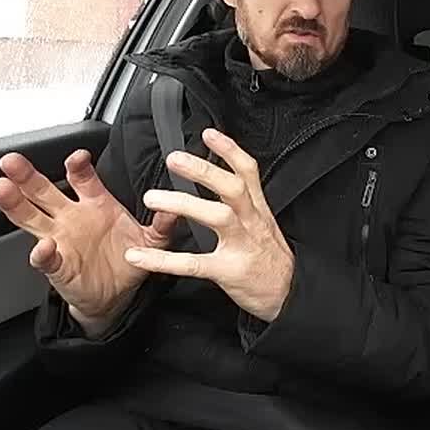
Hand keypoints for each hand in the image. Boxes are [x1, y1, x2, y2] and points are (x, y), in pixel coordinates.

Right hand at [0, 150, 178, 335]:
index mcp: (95, 204)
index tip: (78, 157)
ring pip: (31, 217)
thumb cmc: (128, 260)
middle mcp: (72, 218)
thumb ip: (163, 224)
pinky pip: (46, 259)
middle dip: (27, 176)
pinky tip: (41, 247)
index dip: (77, 165)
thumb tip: (175, 208)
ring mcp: (60, 240)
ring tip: (1, 189)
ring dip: (15, 204)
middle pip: (44, 191)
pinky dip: (42, 254)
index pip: (82, 178)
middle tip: (12, 161)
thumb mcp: (151, 240)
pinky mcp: (58, 267)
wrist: (117, 296)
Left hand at [124, 129, 295, 321]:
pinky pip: (193, 264)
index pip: (248, 171)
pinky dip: (163, 260)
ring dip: (183, 204)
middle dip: (204, 171)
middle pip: (232, 188)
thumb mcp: (265, 223)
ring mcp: (242, 246)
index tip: (208, 133)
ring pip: (216, 217)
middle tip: (174, 159)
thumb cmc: (271, 258)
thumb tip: (224, 178)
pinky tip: (139, 256)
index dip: (230, 150)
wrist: (290, 295)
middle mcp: (251, 222)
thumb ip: (246, 201)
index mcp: (258, 209)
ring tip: (152, 198)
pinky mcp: (229, 272)